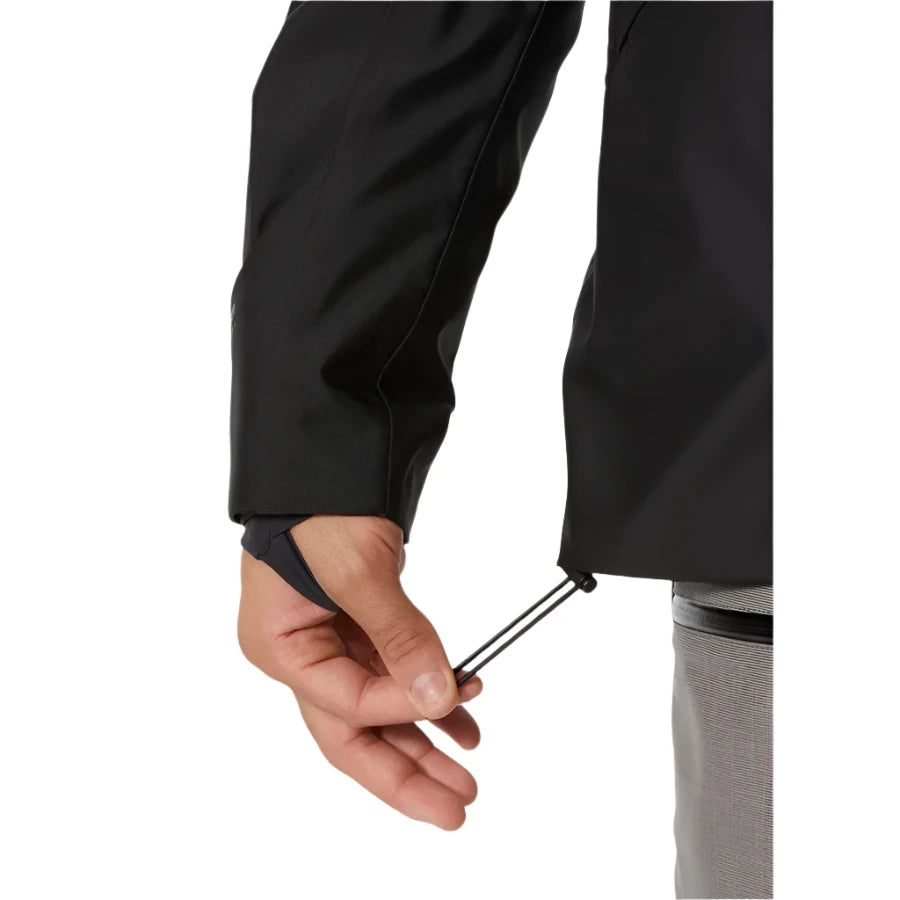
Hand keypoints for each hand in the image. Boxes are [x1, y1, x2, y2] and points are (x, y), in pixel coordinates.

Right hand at [238, 515, 483, 829]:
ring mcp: (328, 643)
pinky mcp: (357, 627)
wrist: (329, 458)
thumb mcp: (357, 570)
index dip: (401, 708)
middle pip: (354, 730)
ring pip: (378, 709)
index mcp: (279, 646)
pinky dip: (426, 692)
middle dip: (406, 771)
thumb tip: (438, 695)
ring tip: (468, 769)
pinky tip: (462, 718)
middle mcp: (299, 653)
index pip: (344, 702)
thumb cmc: (320, 505)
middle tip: (456, 805)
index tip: (451, 698)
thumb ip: (399, 636)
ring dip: (423, 737)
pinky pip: (392, 674)